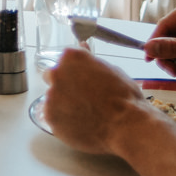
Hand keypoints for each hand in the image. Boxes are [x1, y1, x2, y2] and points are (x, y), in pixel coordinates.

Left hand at [42, 47, 160, 155]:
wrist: (125, 126)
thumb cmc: (124, 99)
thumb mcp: (112, 71)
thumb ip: (91, 61)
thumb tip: (83, 49)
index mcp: (72, 58)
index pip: (65, 59)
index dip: (74, 70)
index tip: (81, 79)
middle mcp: (57, 74)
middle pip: (52, 76)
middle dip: (63, 84)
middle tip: (81, 97)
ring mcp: (51, 96)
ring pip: (51, 98)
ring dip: (63, 104)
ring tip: (85, 114)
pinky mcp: (50, 117)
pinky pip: (52, 116)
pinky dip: (62, 120)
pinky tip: (80, 123)